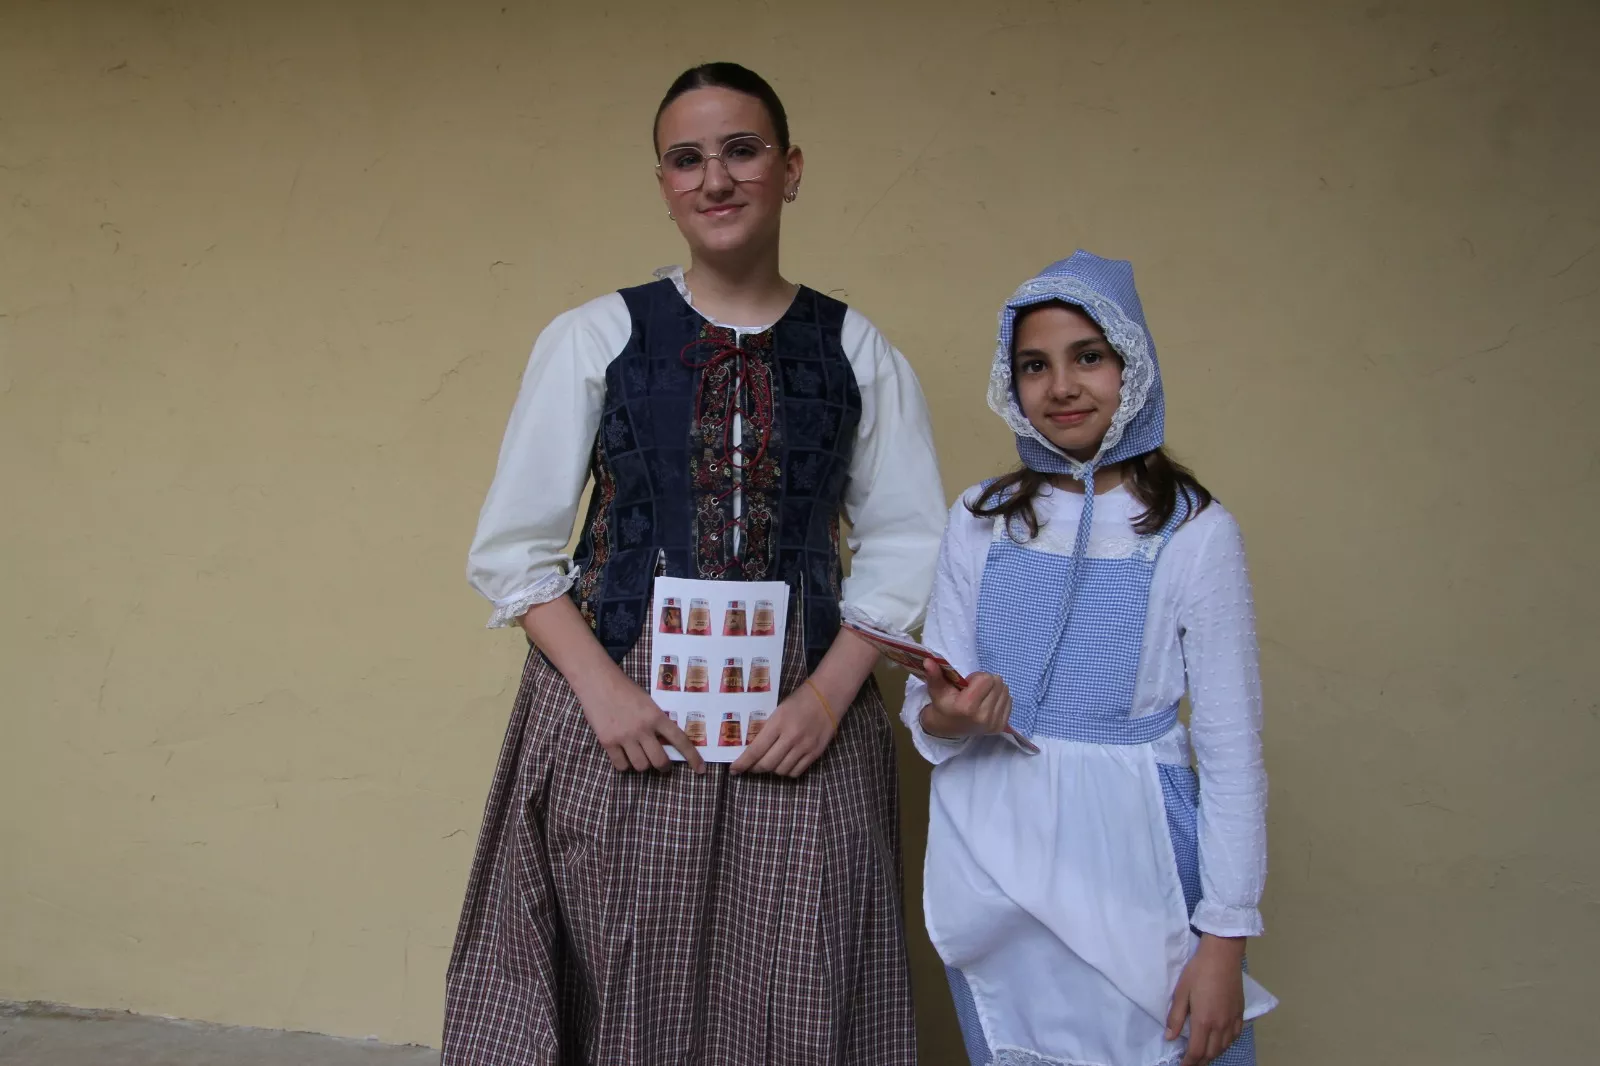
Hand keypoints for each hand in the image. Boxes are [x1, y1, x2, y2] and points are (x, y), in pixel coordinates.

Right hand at [575, 668, 704, 773]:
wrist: (598, 681)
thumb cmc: (625, 688)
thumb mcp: (648, 701)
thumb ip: (657, 720)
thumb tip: (665, 742)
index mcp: (656, 716)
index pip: (680, 740)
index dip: (692, 757)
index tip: (701, 770)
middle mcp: (642, 729)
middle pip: (659, 761)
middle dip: (664, 767)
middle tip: (662, 765)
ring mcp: (624, 736)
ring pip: (641, 766)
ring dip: (643, 765)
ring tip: (640, 756)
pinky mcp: (607, 742)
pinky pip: (621, 766)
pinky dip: (625, 765)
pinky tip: (624, 756)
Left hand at [729, 680, 838, 776]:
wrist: (828, 696)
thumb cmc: (799, 700)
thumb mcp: (778, 710)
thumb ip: (767, 729)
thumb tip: (752, 748)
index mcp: (778, 723)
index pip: (756, 750)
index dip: (742, 763)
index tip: (734, 769)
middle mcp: (791, 737)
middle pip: (767, 764)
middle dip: (755, 768)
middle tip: (751, 767)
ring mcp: (805, 747)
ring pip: (781, 771)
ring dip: (771, 770)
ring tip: (769, 763)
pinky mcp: (816, 753)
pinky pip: (796, 772)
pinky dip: (787, 772)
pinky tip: (784, 764)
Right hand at [918, 661, 1011, 738]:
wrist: (947, 729)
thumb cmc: (943, 706)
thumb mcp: (937, 690)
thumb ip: (935, 675)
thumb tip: (928, 660)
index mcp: (967, 706)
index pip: (986, 678)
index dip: (976, 677)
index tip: (967, 685)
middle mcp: (983, 716)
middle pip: (998, 682)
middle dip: (986, 681)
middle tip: (974, 690)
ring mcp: (994, 723)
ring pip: (1005, 690)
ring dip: (994, 689)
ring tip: (981, 696)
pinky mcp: (1001, 726)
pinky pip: (1009, 700)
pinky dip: (999, 698)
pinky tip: (987, 703)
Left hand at [1166, 934, 1246, 1065]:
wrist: (1222, 956)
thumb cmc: (1198, 971)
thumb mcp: (1181, 992)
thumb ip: (1175, 1017)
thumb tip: (1170, 1038)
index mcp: (1204, 1021)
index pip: (1197, 1052)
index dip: (1189, 1063)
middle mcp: (1220, 1025)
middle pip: (1211, 1053)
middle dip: (1201, 1061)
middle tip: (1191, 1062)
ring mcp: (1232, 1020)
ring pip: (1224, 1047)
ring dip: (1213, 1054)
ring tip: (1203, 1054)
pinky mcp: (1240, 1013)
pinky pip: (1235, 1036)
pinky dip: (1226, 1044)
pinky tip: (1221, 1042)